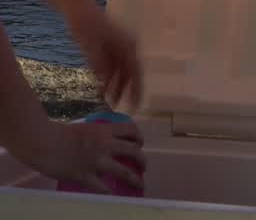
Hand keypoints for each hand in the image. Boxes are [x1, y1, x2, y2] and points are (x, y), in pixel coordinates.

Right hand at [15, 119, 144, 193]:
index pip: (130, 130)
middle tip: (143, 166)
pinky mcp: (85, 176)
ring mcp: (96, 161)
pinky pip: (102, 188)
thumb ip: (94, 134)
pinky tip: (114, 197)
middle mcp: (105, 145)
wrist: (42, 141)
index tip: (139, 143)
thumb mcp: (83, 127)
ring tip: (140, 184)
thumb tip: (99, 140)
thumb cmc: (56, 132)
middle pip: (133, 151)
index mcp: (104, 130)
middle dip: (142, 159)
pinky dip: (110, 193)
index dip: (139, 137)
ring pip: (124, 171)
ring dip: (135, 179)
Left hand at [68, 8, 142, 111]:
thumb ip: (98, 62)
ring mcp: (119, 49)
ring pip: (121, 73)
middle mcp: (127, 48)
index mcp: (128, 46)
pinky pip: (112, 69)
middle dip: (125, 91)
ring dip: (115, 87)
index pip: (136, 72)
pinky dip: (108, 80)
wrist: (79, 9)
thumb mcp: (91, 43)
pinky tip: (101, 90)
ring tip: (108, 103)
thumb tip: (104, 79)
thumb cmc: (86, 24)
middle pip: (130, 74)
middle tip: (120, 108)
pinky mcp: (110, 50)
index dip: (137, 90)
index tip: (135, 105)